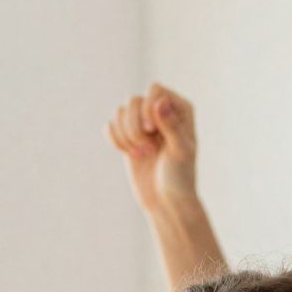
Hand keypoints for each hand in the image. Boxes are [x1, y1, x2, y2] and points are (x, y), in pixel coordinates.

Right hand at [104, 83, 198, 216]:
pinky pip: (111, 125)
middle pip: (134, 100)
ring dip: (126, 135)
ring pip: (121, 111)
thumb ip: (171, 125)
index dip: (148, 107)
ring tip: (140, 154)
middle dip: (135, 126)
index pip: (155, 89)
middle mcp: (160, 111)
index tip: (153, 131)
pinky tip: (127, 153)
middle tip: (147, 148)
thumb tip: (160, 101)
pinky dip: (114, 139)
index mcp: (180, 109)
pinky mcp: (128, 137)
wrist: (166, 202)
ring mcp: (142, 123)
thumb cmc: (180, 177)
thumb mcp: (180, 151)